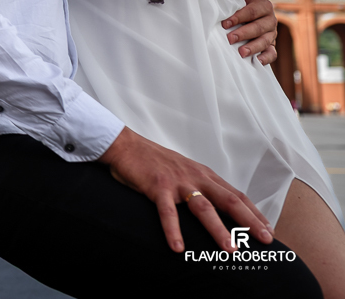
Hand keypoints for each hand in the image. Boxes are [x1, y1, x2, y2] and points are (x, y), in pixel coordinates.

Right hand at [98, 127, 273, 252]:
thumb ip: (200, 185)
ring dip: (218, 229)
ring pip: (203, 208)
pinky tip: (177, 246)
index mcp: (204, 174)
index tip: (268, 230)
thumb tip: (216, 206)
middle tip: (265, 239)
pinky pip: (167, 212)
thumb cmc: (155, 161)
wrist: (126, 146)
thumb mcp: (184, 170)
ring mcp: (177, 182)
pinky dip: (173, 229)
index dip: (254, 213)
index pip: (236, 194)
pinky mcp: (157, 187)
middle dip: (249, 221)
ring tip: (231, 249)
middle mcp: (195, 177)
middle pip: (228, 200)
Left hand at [224, 0, 278, 64]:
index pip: (252, 11)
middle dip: (244, 33)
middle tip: (230, 39)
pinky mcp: (271, 44)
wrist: (246, 9)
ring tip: (241, 52)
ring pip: (265, 40)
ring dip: (253, 47)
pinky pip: (272, 52)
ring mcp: (272, 32)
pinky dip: (266, 58)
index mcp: (263, 4)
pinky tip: (256, 61)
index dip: (239, 17)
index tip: (225, 24)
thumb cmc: (237, 3)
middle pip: (259, 27)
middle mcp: (270, 18)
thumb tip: (215, 2)